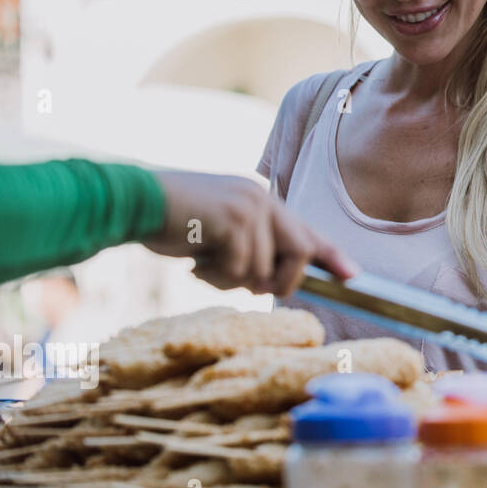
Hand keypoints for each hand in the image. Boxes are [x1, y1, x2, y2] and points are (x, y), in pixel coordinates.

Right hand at [141, 170, 358, 295]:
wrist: (133, 201)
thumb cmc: (174, 221)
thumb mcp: (220, 230)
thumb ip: (251, 245)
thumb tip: (273, 281)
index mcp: (262, 198)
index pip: (306, 230)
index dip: (331, 256)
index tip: (352, 277)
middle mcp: (262, 198)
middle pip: (300, 252)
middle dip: (282, 282)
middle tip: (252, 288)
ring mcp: (250, 207)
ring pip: (265, 269)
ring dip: (233, 281)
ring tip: (205, 267)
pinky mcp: (233, 221)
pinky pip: (240, 270)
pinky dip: (216, 278)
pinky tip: (194, 263)